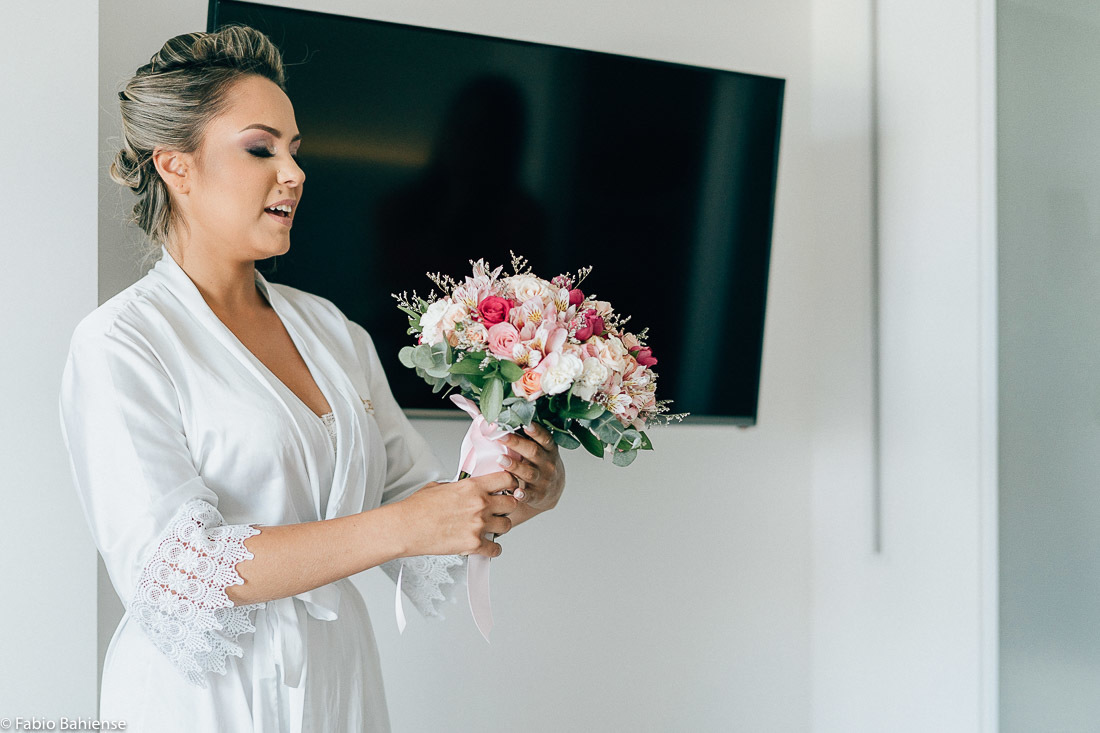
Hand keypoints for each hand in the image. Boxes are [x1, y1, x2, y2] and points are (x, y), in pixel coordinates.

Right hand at [394, 473, 519, 557]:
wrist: (405, 527)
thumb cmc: (417, 508)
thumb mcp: (441, 486)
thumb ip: (461, 487)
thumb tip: (468, 490)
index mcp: (472, 487)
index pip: (506, 479)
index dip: (510, 483)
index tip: (508, 488)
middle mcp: (479, 505)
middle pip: (512, 503)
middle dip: (507, 507)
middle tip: (499, 510)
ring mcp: (478, 525)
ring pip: (507, 526)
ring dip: (500, 527)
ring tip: (490, 528)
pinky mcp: (473, 544)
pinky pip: (496, 548)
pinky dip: (493, 549)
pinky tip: (487, 546)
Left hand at [498, 422, 565, 514]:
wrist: (553, 490)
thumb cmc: (541, 463)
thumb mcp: (541, 449)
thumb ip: (528, 437)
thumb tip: (505, 417)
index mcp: (549, 449)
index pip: (544, 438)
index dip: (536, 431)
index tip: (526, 423)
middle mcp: (548, 464)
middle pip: (533, 452)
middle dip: (516, 443)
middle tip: (501, 436)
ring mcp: (543, 480)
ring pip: (529, 472)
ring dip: (514, 466)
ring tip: (500, 459)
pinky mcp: (538, 496)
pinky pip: (530, 496)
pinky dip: (523, 495)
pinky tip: (515, 493)